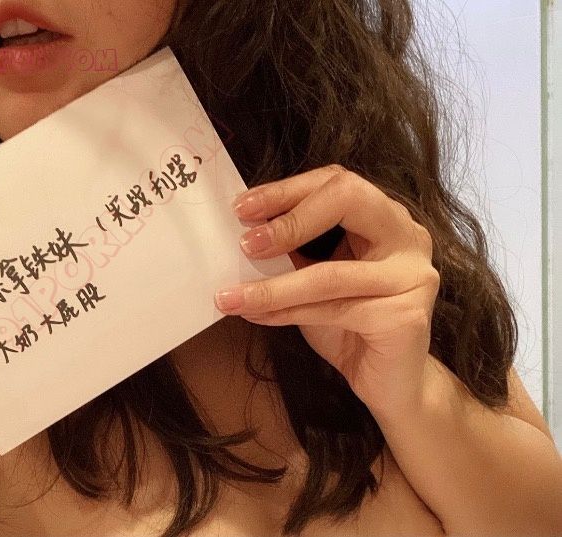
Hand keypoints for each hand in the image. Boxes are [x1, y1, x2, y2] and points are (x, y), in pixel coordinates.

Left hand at [213, 164, 440, 417]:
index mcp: (385, 217)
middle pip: (348, 199)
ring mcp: (413, 275)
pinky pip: (332, 310)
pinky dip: (286, 314)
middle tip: (246, 242)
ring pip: (329, 273)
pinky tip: (257, 317)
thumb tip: (242, 233)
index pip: (337, 182)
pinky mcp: (406, 317)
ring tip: (230, 296)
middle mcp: (408, 236)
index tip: (242, 207)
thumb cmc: (350, 325)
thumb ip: (292, 251)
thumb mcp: (316, 277)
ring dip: (271, 286)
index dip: (287, 190)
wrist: (392, 383)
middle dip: (289, 219)